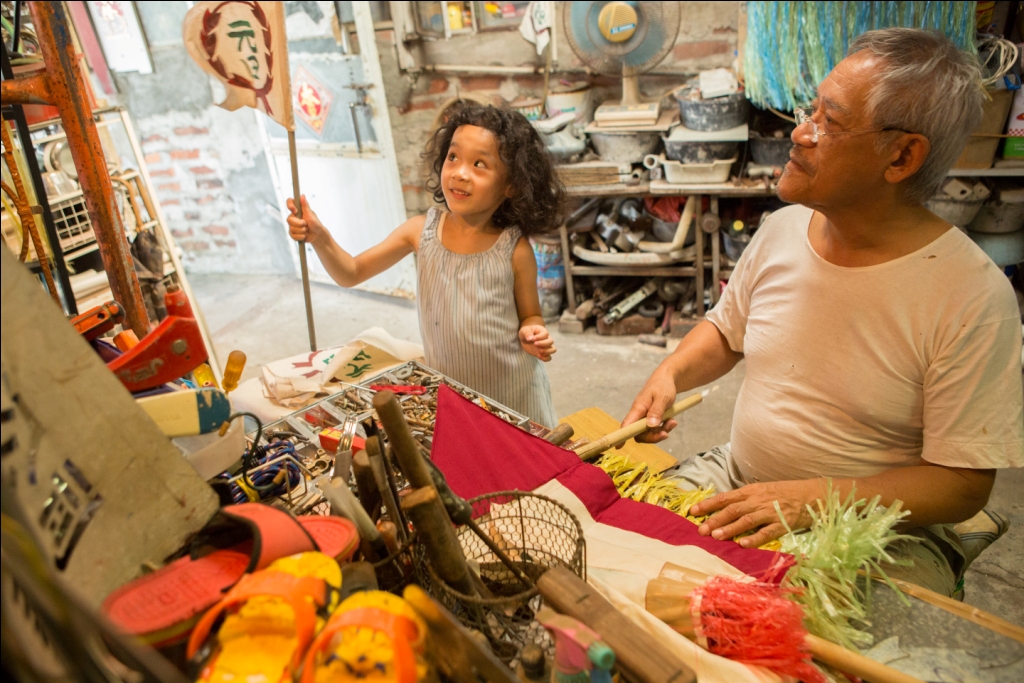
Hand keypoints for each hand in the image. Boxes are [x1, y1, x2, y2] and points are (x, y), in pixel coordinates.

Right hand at [286, 195, 326, 243]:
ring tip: (307, 230)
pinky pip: (292, 235)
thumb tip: (302, 195)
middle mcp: (294, 216)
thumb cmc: (315, 223)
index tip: (295, 211)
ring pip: (291, 228)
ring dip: (301, 230)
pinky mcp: (292, 233)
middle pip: (289, 219)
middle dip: (299, 223)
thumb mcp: (311, 214)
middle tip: (306, 224)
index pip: (289, 202)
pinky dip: (300, 236)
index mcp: (298, 209)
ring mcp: (292, 224)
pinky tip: (305, 235)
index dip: (290, 205)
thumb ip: (305, 206)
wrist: (317, 235)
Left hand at [519, 325, 555, 361]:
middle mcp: (546, 339)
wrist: (525, 339)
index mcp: (542, 331)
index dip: (540, 337)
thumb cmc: (525, 333)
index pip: (545, 334)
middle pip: (551, 341)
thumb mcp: (524, 331)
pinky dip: (545, 358)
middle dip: (543, 344)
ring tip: (539, 351)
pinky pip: (549, 357)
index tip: (532, 339)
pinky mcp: (543, 353)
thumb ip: (527, 333)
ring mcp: (546, 347)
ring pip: (553, 349)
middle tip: (535, 344)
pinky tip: (539, 356)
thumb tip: (530, 338)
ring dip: (547, 351)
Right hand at [620, 369, 678, 443]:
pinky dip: (664, 427)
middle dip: (653, 436)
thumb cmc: (662, 385)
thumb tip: (650, 426)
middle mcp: (639, 414)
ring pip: (649, 432)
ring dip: (661, 431)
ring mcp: (645, 417)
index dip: (622, 436)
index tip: (618, 446)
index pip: (627, 425)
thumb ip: (656, 411)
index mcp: (638, 408)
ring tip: (673, 422)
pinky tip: (672, 420)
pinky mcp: (652, 418)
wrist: (667, 379)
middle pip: (639, 434)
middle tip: (666, 433)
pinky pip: (655, 429)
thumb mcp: (662, 397)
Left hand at [688, 480, 817, 546]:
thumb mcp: (762, 490)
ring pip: (746, 520)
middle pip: (732, 510)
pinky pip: (767, 532)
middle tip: (700, 530)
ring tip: (715, 537)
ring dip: (730, 529)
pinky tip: (742, 545)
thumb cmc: (784, 493)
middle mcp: (758, 501)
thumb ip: (744, 499)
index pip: (725, 498)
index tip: (692, 512)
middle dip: (714, 520)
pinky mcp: (782, 524)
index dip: (708, 505)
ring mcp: (770, 512)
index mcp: (751, 491)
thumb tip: (722, 507)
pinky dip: (754, 539)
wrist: (812, 494)